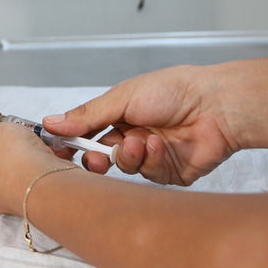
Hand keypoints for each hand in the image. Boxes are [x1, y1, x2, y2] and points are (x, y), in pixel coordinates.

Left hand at [0, 113, 69, 215]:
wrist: (49, 186)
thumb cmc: (13, 160)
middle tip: (0, 120)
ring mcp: (4, 193)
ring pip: (4, 161)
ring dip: (13, 144)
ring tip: (22, 130)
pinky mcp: (25, 194)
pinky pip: (23, 170)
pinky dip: (29, 156)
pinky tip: (38, 145)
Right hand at [43, 65, 239, 185]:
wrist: (216, 105)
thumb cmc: (173, 90)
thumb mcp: (122, 98)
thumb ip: (86, 115)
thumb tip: (50, 122)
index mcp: (120, 115)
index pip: (87, 133)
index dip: (73, 142)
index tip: (59, 150)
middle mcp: (133, 136)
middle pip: (102, 157)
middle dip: (97, 158)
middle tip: (96, 157)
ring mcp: (152, 156)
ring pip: (125, 169)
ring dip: (130, 156)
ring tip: (142, 141)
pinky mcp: (170, 173)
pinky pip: (150, 177)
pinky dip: (153, 161)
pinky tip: (161, 145)